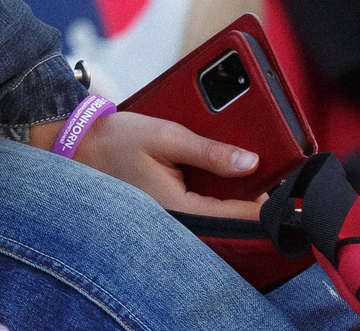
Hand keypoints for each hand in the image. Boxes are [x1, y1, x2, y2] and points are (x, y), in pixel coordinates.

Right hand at [52, 108, 268, 219]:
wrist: (76, 145)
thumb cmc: (114, 140)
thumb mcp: (164, 136)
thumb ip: (208, 151)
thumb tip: (250, 162)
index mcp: (180, 209)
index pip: (238, 215)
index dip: (264, 202)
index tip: (283, 188)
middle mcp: (178, 223)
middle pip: (230, 218)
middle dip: (247, 197)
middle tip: (259, 172)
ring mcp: (171, 221)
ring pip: (216, 214)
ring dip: (228, 194)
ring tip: (235, 170)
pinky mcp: (167, 213)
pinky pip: (200, 208)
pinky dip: (211, 192)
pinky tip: (211, 174)